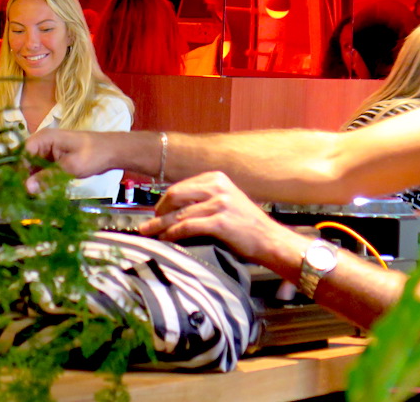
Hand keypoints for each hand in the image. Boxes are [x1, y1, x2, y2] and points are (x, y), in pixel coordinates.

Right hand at [25, 130, 114, 191]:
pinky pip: (41, 170)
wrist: (112, 152)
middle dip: (23, 177)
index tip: (18, 188)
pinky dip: (40, 180)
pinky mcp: (54, 160)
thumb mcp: (69, 167)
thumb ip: (47, 177)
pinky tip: (38, 193)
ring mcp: (48, 151)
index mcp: (45, 138)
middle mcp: (43, 143)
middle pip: (25, 160)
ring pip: (32, 166)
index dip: (19, 170)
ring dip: (31, 180)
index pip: (23, 153)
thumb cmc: (92, 155)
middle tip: (22, 196)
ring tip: (27, 197)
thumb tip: (26, 188)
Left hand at [138, 171, 287, 263]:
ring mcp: (220, 203)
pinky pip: (187, 227)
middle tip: (149, 224)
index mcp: (216, 178)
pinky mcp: (220, 222)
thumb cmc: (246, 225)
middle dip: (159, 211)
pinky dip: (173, 234)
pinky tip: (165, 240)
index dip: (164, 201)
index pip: (180, 186)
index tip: (156, 213)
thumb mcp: (225, 201)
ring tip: (149, 233)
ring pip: (179, 214)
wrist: (270, 240)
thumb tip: (172, 209)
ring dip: (160, 225)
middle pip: (175, 195)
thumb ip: (203, 199)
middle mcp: (218, 186)